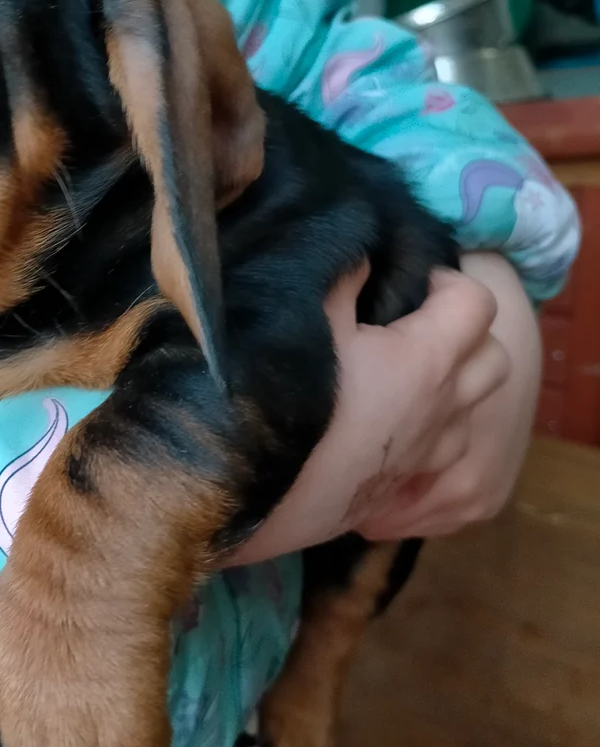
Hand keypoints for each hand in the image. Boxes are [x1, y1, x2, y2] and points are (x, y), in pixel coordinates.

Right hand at [225, 253, 536, 563]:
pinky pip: (437, 455)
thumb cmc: (286, 398)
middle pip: (494, 360)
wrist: (254, 492)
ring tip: (401, 376)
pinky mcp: (400, 489)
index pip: (476, 304)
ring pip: (472, 414)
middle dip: (467, 334)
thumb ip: (342, 278)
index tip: (411, 282)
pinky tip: (377, 423)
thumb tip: (362, 253)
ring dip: (453, 388)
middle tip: (417, 324)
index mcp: (427, 361)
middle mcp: (442, 410)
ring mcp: (425, 456)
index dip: (449, 282)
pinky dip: (425, 432)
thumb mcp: (307, 318)